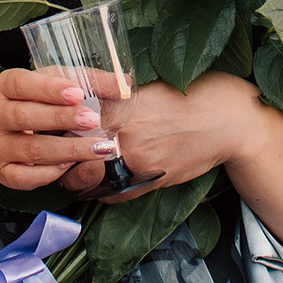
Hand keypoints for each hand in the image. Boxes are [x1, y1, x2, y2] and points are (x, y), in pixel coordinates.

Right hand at [0, 68, 116, 190]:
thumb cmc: (24, 102)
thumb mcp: (45, 84)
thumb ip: (82, 80)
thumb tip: (122, 82)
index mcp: (4, 87)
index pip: (22, 85)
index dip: (49, 89)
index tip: (77, 92)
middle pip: (25, 117)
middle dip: (62, 119)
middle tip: (93, 121)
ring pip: (31, 150)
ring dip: (68, 150)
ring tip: (100, 148)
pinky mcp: (2, 172)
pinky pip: (26, 177)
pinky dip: (51, 173)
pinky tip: (71, 165)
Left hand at [60, 73, 266, 198]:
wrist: (232, 121)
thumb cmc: (194, 95)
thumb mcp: (150, 88)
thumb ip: (118, 99)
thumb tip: (90, 103)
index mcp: (123, 106)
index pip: (74, 120)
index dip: (59, 126)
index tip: (51, 128)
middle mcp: (127, 135)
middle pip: (78, 152)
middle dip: (63, 156)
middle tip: (56, 156)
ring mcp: (140, 160)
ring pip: (95, 176)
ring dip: (81, 178)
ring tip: (74, 174)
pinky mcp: (155, 180)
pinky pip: (119, 193)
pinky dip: (106, 193)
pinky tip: (100, 188)